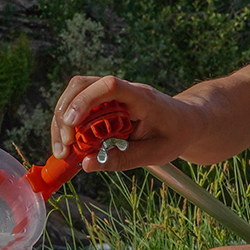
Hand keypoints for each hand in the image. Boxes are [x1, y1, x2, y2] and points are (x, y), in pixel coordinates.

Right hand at [48, 75, 199, 171]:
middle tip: (64, 147)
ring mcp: (112, 92)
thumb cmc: (175, 135)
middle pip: (82, 85)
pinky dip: (69, 122)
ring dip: (62, 119)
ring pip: (75, 92)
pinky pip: (79, 103)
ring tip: (64, 150)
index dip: (86, 100)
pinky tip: (70, 144)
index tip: (72, 125)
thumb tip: (86, 164)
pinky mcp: (105, 100)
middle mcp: (123, 89)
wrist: (187, 120)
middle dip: (65, 114)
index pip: (110, 86)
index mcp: (141, 98)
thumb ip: (122, 159)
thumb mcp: (154, 154)